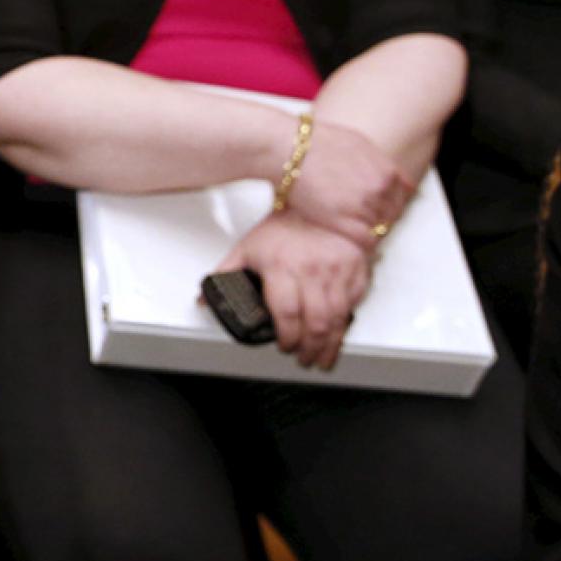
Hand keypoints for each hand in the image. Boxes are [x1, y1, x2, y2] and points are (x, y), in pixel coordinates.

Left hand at [216, 213, 372, 370]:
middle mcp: (312, 271)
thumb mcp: (247, 248)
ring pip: (337, 319)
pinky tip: (338, 336)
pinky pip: (353, 305)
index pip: (286, 313)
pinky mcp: (356, 272)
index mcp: (281, 267)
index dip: (286, 337)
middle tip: (302, 358)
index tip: (283, 346)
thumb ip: (225, 274)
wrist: (320, 201)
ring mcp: (337, 272)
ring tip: (320, 357)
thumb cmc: (283, 225)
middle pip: (314, 323)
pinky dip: (345, 325)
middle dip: (308, 349)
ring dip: (328, 345)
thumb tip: (204, 299)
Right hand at [281, 119, 414, 251]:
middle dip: (380, 218)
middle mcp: (380, 190)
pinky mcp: (343, 222)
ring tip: (351, 229)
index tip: (377, 208)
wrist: (289, 148)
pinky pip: (366, 241)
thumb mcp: (359, 144)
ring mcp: (363, 206)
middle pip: (392, 214)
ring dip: (368, 230)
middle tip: (361, 220)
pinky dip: (362, 243)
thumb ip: (381, 163)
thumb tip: (397, 179)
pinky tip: (349, 238)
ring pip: (380, 228)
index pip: (403, 197)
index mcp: (387, 171)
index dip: (390, 204)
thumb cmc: (317, 142)